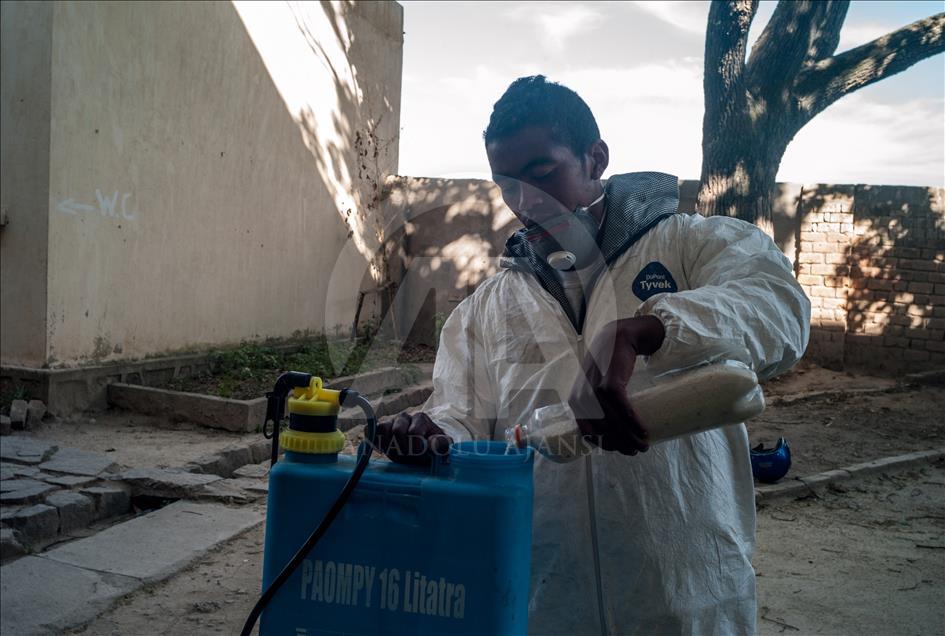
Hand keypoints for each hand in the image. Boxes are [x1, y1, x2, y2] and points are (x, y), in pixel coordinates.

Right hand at [375, 411, 452, 465]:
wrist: (419, 450)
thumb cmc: (431, 447)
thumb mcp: (441, 445)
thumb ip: (441, 444)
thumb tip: (433, 443)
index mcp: (421, 418)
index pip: (414, 432)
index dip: (416, 448)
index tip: (420, 455)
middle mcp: (404, 416)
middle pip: (397, 431)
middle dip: (403, 449)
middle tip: (409, 456)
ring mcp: (391, 421)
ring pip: (384, 431)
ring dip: (390, 447)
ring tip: (400, 454)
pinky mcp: (380, 428)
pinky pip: (373, 431)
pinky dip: (378, 442)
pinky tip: (386, 450)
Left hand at [568, 315, 664, 455]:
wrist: (617, 337)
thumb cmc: (607, 364)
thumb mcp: (593, 385)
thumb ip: (594, 404)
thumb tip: (610, 430)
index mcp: (576, 402)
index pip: (587, 433)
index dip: (605, 445)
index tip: (621, 450)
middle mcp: (582, 398)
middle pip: (604, 431)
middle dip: (622, 445)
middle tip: (638, 450)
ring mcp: (595, 391)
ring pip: (615, 423)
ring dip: (631, 437)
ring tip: (644, 443)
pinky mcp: (611, 383)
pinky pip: (623, 410)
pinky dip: (634, 422)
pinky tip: (643, 430)